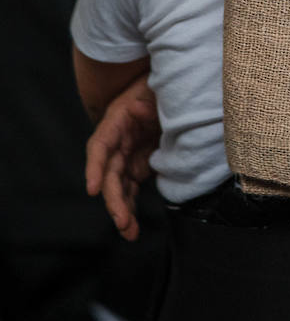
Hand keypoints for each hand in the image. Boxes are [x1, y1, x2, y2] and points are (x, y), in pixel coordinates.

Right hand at [85, 74, 158, 240]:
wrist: (165, 88)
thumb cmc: (154, 87)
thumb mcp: (151, 89)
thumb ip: (146, 101)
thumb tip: (138, 110)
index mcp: (115, 124)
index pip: (100, 147)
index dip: (95, 168)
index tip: (94, 189)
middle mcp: (117, 145)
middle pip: (110, 176)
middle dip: (114, 201)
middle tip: (122, 222)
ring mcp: (127, 157)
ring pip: (119, 188)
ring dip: (123, 211)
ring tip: (129, 233)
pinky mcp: (139, 165)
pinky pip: (132, 188)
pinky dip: (132, 205)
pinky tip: (133, 225)